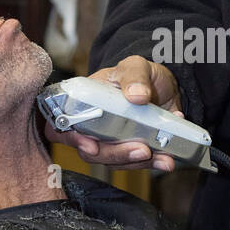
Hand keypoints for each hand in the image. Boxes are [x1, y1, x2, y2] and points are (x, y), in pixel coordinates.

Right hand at [44, 56, 183, 171]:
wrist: (163, 87)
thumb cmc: (138, 74)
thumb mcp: (136, 66)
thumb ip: (134, 75)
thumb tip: (136, 95)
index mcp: (82, 104)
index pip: (62, 126)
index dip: (72, 140)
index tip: (92, 147)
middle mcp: (92, 127)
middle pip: (90, 152)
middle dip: (115, 154)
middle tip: (141, 149)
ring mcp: (111, 141)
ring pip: (114, 162)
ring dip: (137, 163)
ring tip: (162, 157)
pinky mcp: (130, 150)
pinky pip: (135, 163)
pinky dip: (153, 163)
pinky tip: (168, 157)